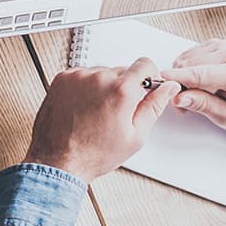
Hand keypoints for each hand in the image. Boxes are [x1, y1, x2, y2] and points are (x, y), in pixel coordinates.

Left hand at [23, 58, 179, 182]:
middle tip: (117, 112)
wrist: (59, 160)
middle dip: (124, 87)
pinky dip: (84, 87)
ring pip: (100, 73)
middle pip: (121, 71)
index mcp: (120, 90)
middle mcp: (98, 78)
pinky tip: (83, 107)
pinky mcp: (61, 79)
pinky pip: (81, 76)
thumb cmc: (94, 153)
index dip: (149, 76)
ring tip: (97, 112)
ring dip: (103, 86)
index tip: (145, 86)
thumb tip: (167, 88)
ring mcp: (77, 77)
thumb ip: (154, 106)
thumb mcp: (135, 135)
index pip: (144, 64)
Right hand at [160, 39, 225, 131]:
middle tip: (187, 104)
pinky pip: (189, 56)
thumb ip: (204, 106)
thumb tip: (180, 97)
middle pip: (189, 65)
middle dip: (180, 85)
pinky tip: (199, 82)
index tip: (158, 81)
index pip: (200, 74)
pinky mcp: (216, 44)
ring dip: (183, 78)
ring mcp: (223, 46)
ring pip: (185, 59)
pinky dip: (188, 70)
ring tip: (196, 94)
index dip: (176, 79)